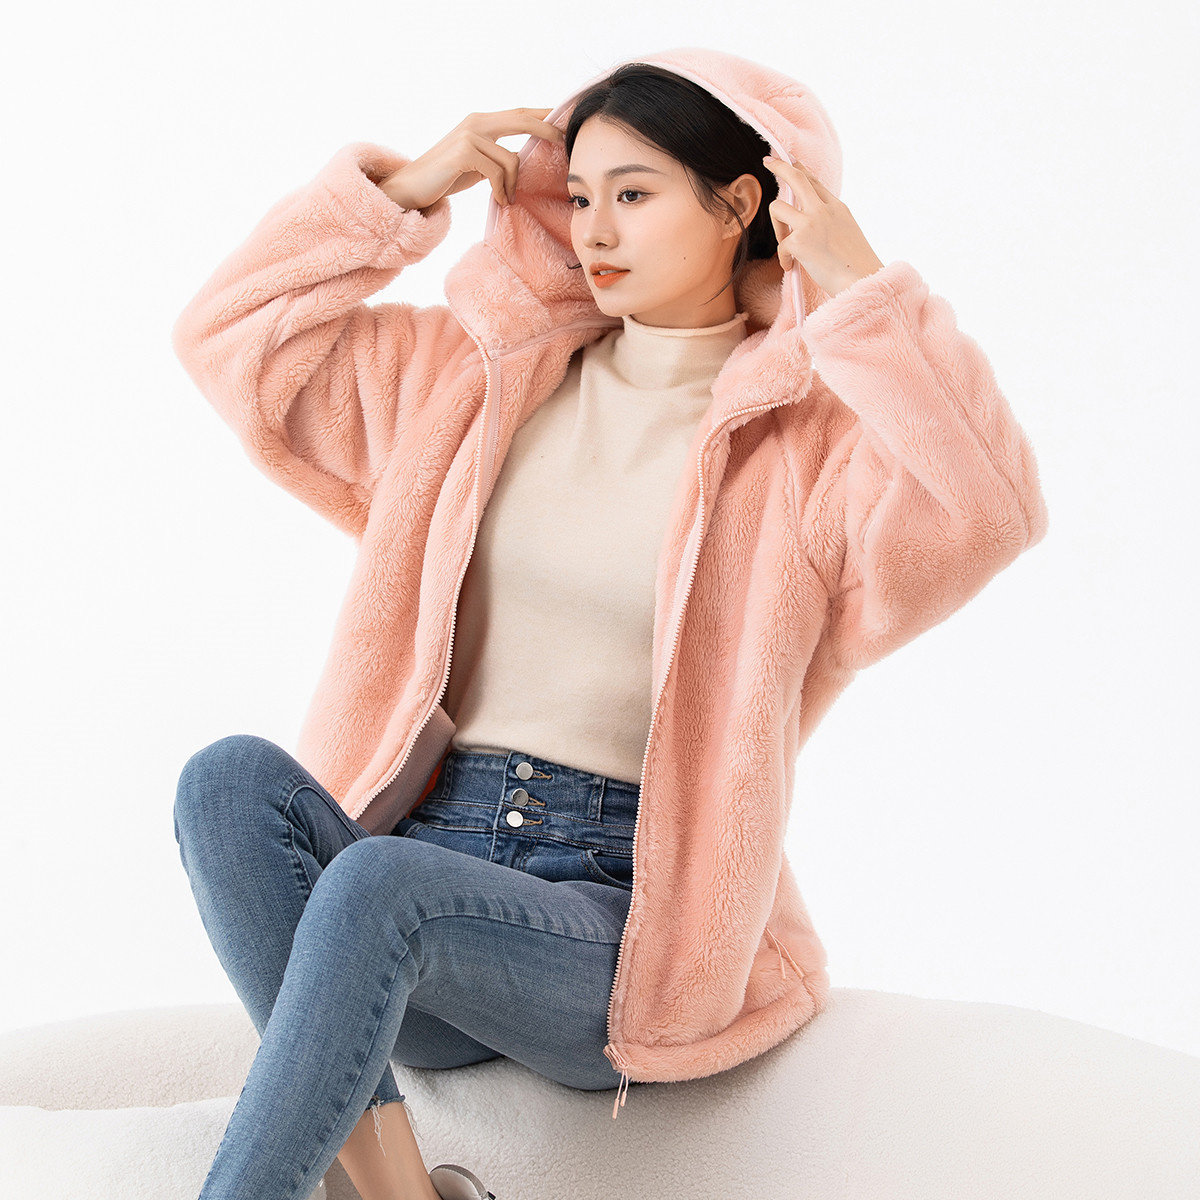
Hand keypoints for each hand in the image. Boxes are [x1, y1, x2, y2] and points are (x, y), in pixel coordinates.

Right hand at [378, 108, 564, 210]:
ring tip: (506, 198)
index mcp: (481, 122)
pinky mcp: (463, 153)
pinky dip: (501, 190)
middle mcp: (476, 122)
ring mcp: (469, 135)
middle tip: (565, 141)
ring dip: (513, 184)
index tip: (566, 119)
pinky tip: (499, 200)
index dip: (544, 115)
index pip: (519, 113)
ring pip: (511, 158)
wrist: (411, 187)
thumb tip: (519, 158)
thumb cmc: (446, 177)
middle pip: (521, 119)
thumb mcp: (477, 163)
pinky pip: (496, 172)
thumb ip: (496, 155)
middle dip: (547, 129)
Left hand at [762, 155, 883, 296]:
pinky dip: (784, 258)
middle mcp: (824, 209)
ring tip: (786, 245)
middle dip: (780, 166)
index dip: (799, 169)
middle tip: (768, 161)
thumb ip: (828, 222)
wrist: (862, 280)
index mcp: (837, 207)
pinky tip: (792, 267)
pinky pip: (780, 244)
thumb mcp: (845, 233)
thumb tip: (807, 223)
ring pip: (777, 207)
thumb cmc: (855, 265)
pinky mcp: (799, 241)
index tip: (789, 160)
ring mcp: (811, 223)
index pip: (814, 182)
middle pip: (796, 178)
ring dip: (777, 227)